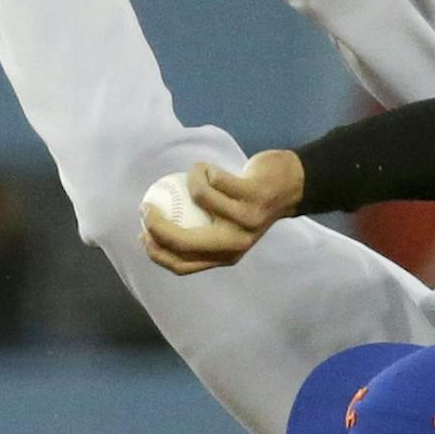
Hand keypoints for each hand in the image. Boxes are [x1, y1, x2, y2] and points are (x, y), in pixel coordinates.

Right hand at [139, 150, 305, 274]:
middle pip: (184, 242)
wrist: (291, 186)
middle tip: (147, 207)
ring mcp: (245, 220)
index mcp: (226, 256)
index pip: (182, 265)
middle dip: (157, 225)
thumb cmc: (251, 205)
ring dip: (189, 181)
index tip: (142, 234)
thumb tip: (154, 233)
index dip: (156, 252)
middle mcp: (236, 244)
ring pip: (199, 198)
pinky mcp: (252, 195)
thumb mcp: (228, 227)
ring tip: (191, 176)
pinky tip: (207, 168)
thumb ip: (202, 233)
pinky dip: (204, 170)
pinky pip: (214, 179)